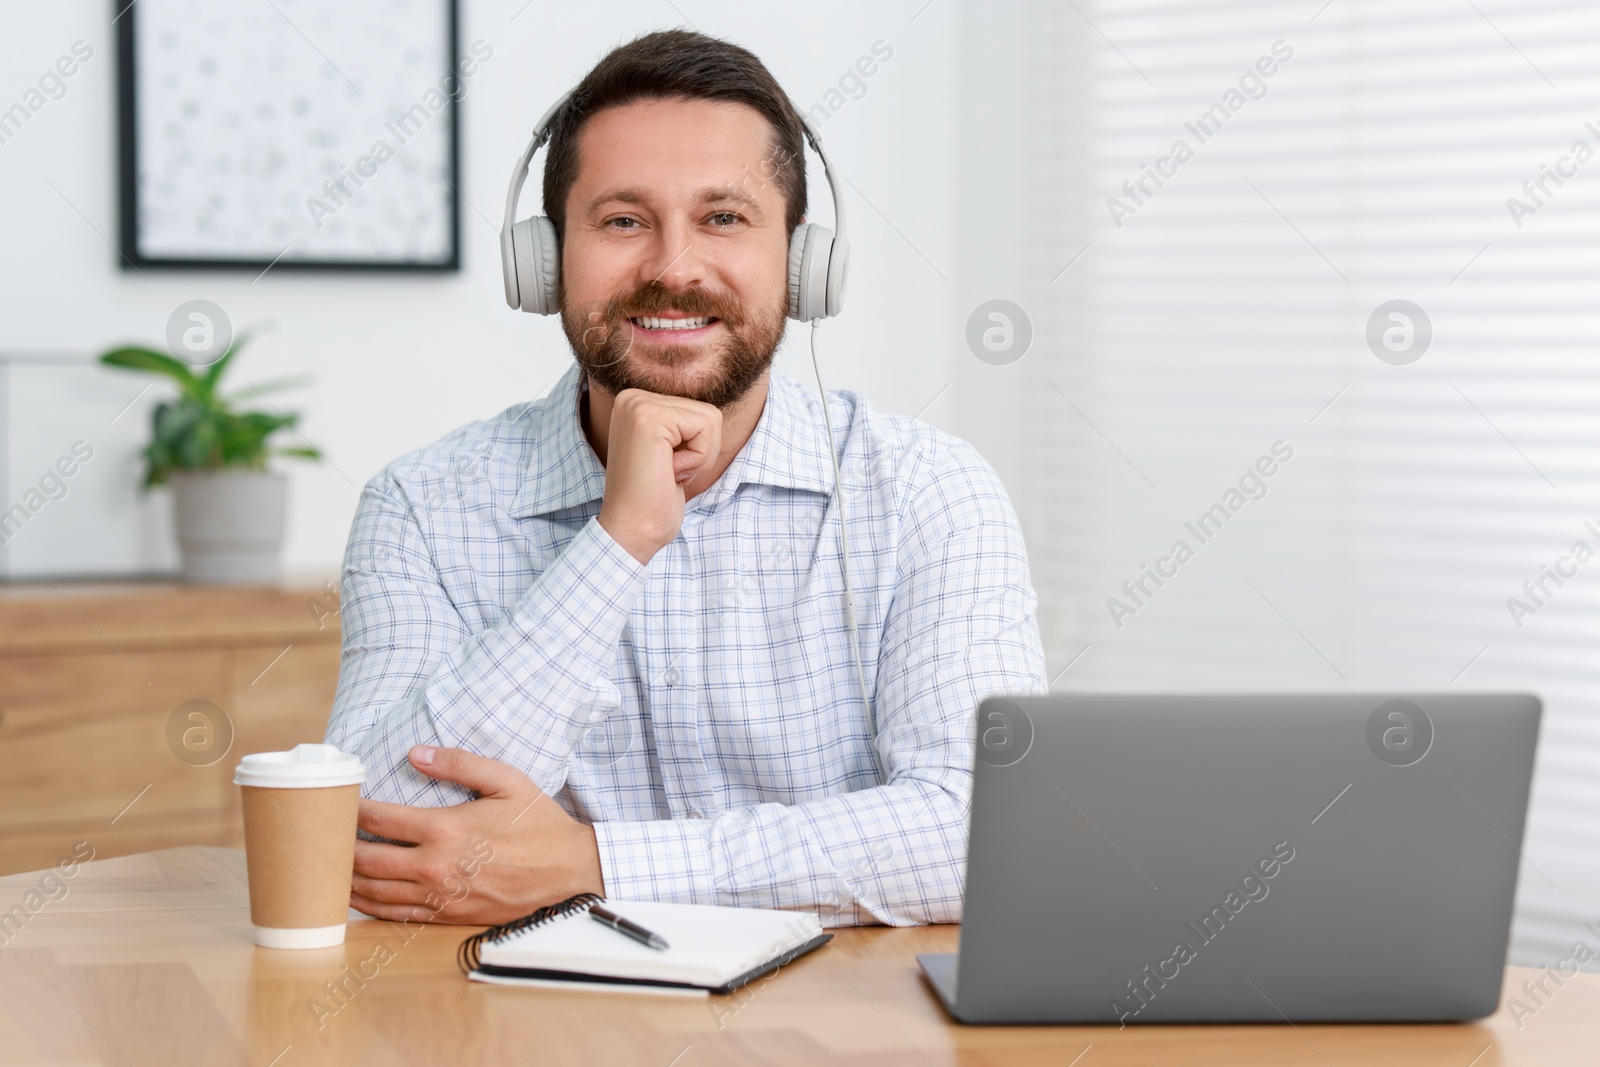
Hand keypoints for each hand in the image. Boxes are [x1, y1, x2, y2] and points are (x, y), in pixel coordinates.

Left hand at [350, 745, 604, 925]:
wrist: (567, 869)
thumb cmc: (538, 822)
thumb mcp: (506, 780)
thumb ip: (459, 763)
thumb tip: (416, 753)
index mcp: (446, 829)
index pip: (380, 820)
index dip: (352, 810)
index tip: (339, 801)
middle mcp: (436, 866)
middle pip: (367, 860)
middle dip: (339, 847)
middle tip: (322, 835)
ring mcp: (440, 895)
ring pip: (375, 892)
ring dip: (346, 880)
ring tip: (328, 866)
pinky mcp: (447, 915)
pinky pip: (396, 914)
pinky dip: (370, 906)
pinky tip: (356, 896)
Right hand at [597, 388, 722, 563]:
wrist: (632, 530)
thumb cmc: (654, 500)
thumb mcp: (671, 452)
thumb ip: (683, 427)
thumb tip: (711, 414)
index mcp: (636, 403)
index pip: (699, 411)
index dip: (696, 448)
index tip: (665, 467)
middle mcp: (633, 398)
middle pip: (708, 413)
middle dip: (700, 451)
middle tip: (667, 472)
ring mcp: (639, 405)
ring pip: (711, 418)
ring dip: (699, 456)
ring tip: (668, 471)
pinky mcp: (650, 418)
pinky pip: (706, 428)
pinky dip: (697, 458)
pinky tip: (668, 472)